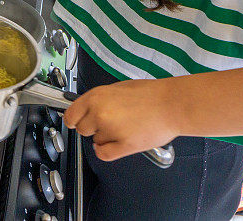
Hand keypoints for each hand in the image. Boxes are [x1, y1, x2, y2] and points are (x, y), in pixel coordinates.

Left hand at [63, 79, 178, 161]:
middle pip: (82, 129)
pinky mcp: (123, 146)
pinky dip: (107, 151)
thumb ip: (99, 100)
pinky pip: (103, 154)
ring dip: (105, 137)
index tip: (77, 122)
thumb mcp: (117, 88)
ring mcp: (111, 130)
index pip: (70, 115)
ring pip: (95, 141)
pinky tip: (116, 143)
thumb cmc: (150, 94)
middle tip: (108, 122)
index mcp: (96, 97)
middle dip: (92, 128)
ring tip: (122, 127)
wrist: (172, 104)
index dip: (74, 120)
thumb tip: (87, 108)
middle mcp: (99, 113)